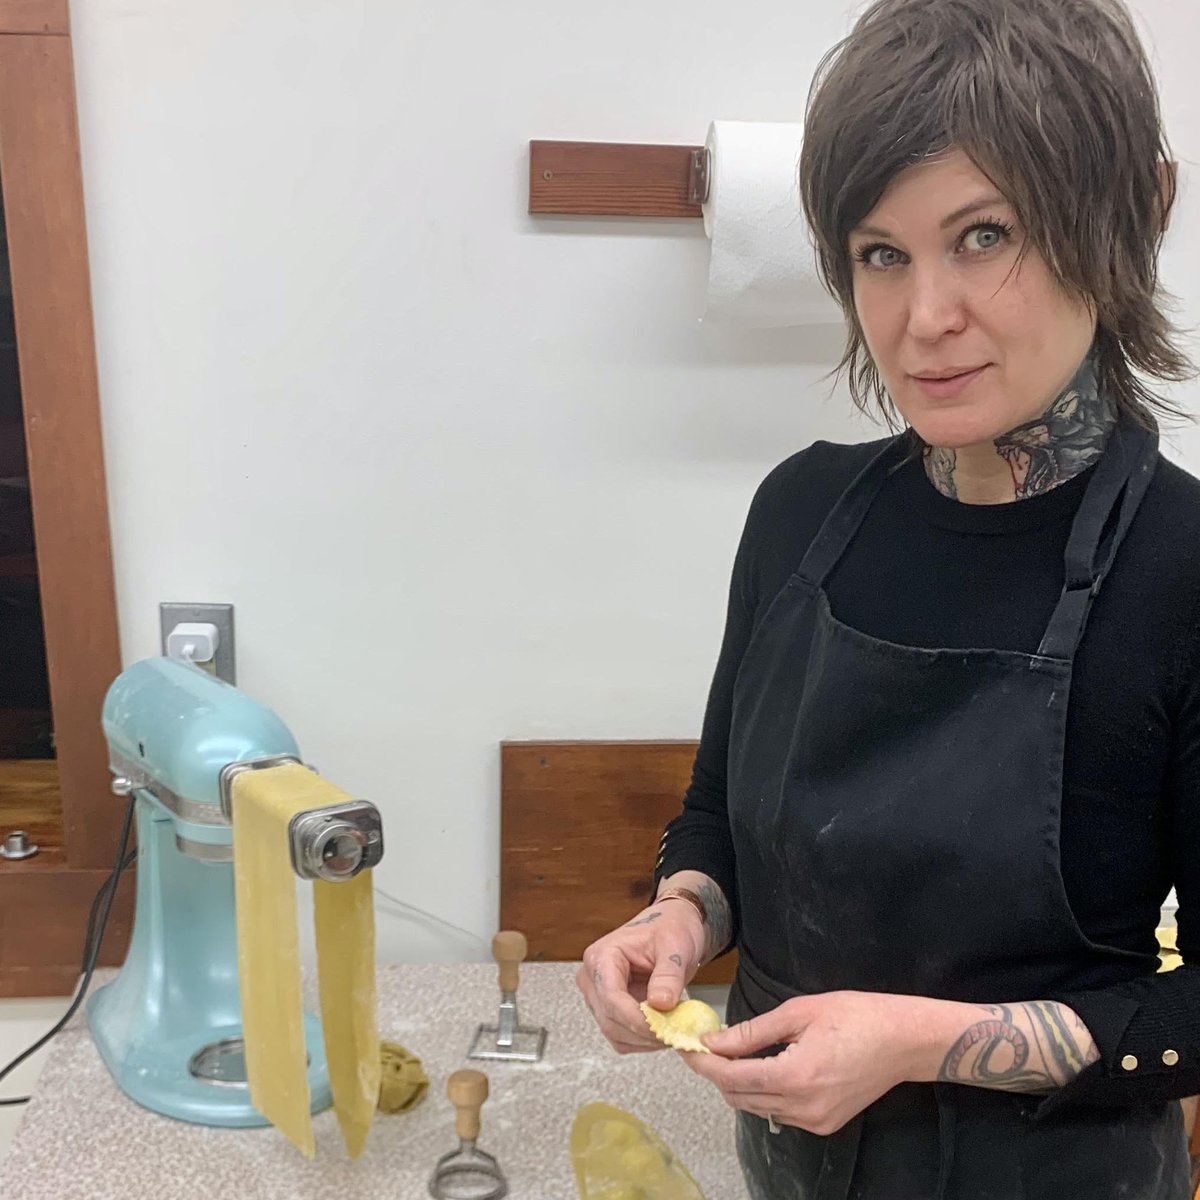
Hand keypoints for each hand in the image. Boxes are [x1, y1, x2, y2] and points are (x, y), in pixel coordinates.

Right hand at [576, 901, 707, 1053]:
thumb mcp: (675, 946)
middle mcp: (593, 977)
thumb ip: (668, 975)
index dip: (635, 1019)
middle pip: (609, 1019)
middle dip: (643, 1032)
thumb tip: (660, 1003)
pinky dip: (642, 1041)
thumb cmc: (670, 928)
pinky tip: (662, 1030)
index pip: (610, 996)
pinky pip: (621, 1036)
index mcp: (602, 955)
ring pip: (614, 1033)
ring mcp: (599, 995)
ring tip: (672, 1029)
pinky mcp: (609, 1009)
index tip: (662, 1030)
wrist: (672, 926)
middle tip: (675, 1033)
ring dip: (643, 1040)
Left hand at [683, 991, 930, 1135]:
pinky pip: (779, 1112)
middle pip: (740, 1097)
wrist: (904, 1041)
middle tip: (705, 1046)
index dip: (705, 1063)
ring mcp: (815, 1120)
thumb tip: (715, 1041)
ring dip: (739, 1083)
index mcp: (796, 1075)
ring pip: (758, 1107)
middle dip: (718, 1073)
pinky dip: (763, 1092)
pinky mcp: (824, 1124)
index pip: (733, 1077)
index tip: (687, 1047)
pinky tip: (763, 1066)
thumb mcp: (800, 1012)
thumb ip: (753, 1031)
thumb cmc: (856, 1016)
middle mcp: (804, 1106)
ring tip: (731, 1053)